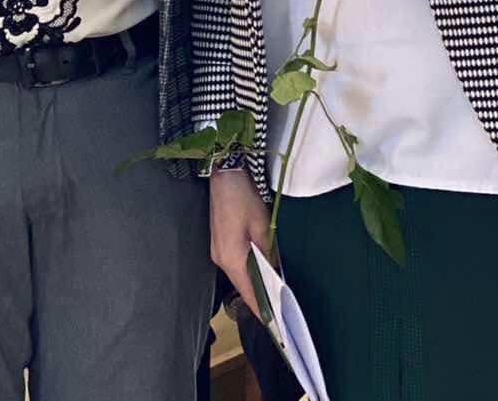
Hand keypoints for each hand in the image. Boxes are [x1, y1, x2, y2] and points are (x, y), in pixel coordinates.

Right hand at [210, 168, 272, 317]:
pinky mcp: (218, 243)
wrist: (223, 174)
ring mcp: (217, 251)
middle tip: (280, 308)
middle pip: (242, 286)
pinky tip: (260, 268)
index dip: (262, 309)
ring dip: (254, 282)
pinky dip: (248, 270)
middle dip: (260, 297)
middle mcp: (220, 260)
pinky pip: (235, 264)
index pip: (248, 292)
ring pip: (238, 275)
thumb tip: (274, 272)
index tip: (276, 324)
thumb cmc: (243, 198)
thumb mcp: (261, 225)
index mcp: (231, 259)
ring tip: (274, 291)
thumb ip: (268, 252)